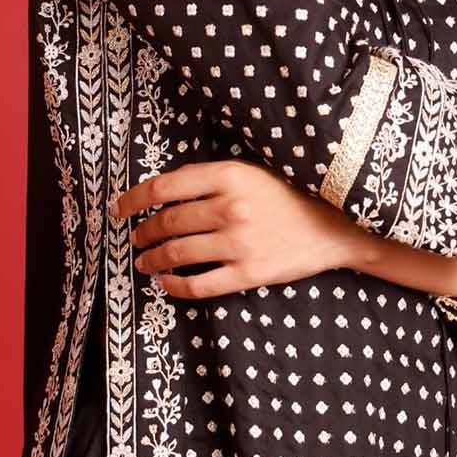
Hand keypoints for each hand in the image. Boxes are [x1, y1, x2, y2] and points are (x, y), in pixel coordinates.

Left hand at [110, 158, 367, 298]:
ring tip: (144, 262)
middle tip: (136, 239)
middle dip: (144, 232)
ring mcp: (239, 243)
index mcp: (229, 175)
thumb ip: (214, 179)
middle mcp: (230, 208)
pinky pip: (199, 284)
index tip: (120, 208)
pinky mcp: (248, 273)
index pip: (165, 186)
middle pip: (168, 222)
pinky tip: (166, 283)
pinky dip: (175, 285)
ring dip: (153, 259)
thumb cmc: (292, 194)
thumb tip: (167, 191)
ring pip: (177, 253)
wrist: (337, 225)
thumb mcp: (254, 171)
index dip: (134, 198)